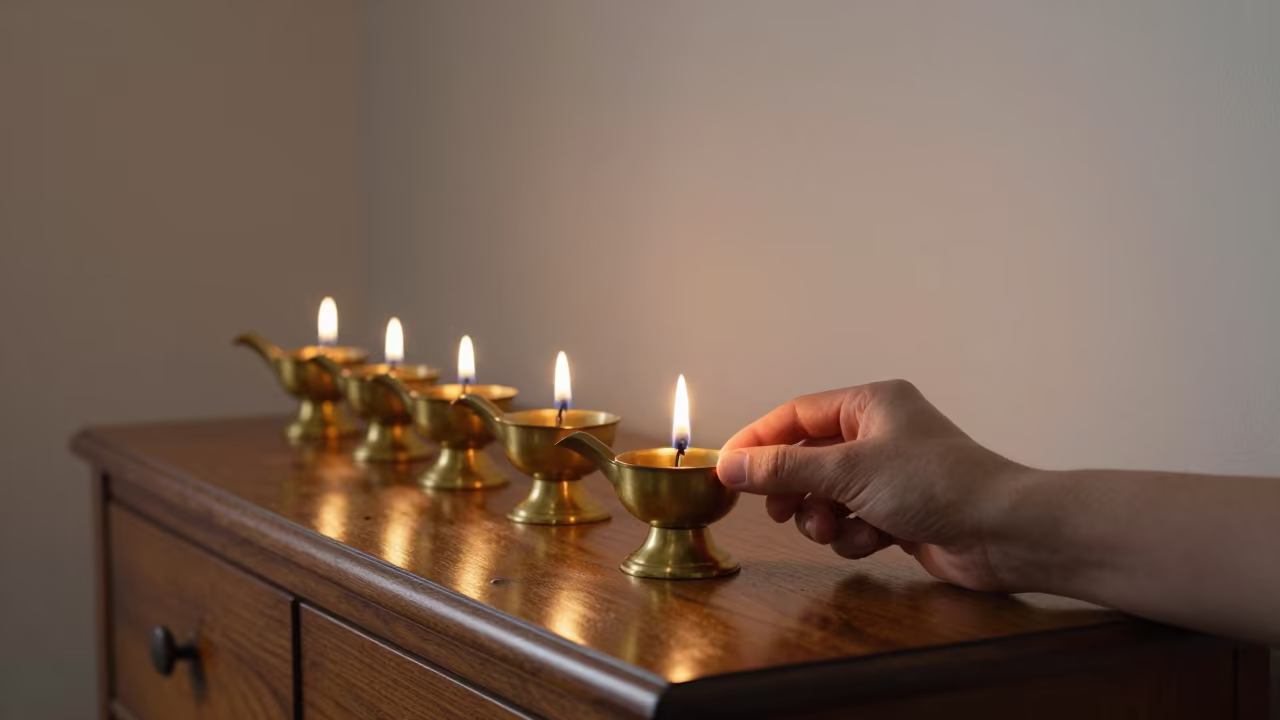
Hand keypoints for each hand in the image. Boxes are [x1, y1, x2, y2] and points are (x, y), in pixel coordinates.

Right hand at [717, 380, 1026, 591]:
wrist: (1002, 532)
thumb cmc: (935, 484)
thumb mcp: (848, 471)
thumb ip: (784, 468)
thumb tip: (729, 466)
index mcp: (870, 404)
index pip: (796, 413)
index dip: (758, 440)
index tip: (727, 469)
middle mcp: (879, 433)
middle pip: (807, 457)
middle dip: (794, 488)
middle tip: (777, 510)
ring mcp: (890, 475)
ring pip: (826, 495)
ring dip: (824, 518)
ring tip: (836, 529)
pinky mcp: (898, 512)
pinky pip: (852, 522)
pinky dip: (855, 535)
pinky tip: (875, 540)